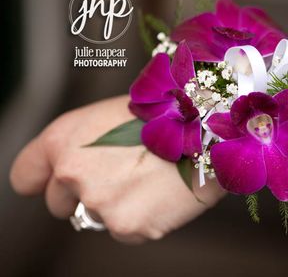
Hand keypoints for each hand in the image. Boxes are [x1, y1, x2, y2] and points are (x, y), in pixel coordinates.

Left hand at [10, 96, 224, 243]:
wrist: (207, 126)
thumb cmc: (163, 113)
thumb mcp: (109, 116)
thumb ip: (81, 146)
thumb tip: (74, 173)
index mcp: (62, 140)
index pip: (26, 176)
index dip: (42, 181)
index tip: (55, 184)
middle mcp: (72, 174)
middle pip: (59, 204)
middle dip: (85, 194)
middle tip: (122, 175)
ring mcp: (99, 202)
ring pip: (98, 216)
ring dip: (119, 205)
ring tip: (151, 178)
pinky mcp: (127, 225)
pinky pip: (127, 229)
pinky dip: (144, 217)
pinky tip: (163, 192)